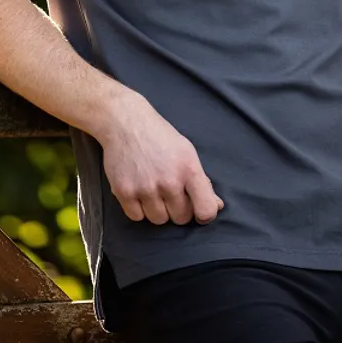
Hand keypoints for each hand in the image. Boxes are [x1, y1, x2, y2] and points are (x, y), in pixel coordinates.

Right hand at [101, 89, 225, 226]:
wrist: (125, 122)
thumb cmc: (160, 137)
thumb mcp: (187, 152)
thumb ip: (202, 181)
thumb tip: (217, 206)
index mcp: (189, 169)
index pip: (206, 210)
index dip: (205, 215)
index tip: (198, 210)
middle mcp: (169, 181)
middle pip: (181, 218)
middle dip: (178, 209)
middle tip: (170, 192)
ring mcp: (145, 188)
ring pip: (159, 220)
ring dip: (157, 210)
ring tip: (152, 189)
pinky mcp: (124, 192)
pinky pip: (137, 217)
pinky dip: (138, 209)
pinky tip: (138, 190)